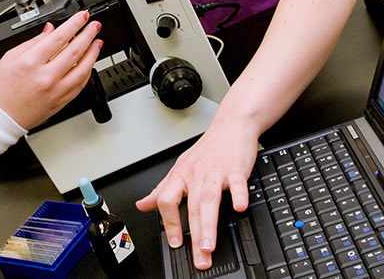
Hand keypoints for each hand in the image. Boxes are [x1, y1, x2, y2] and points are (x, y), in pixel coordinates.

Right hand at [0, 10, 101, 129]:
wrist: (2, 116)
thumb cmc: (3, 88)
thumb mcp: (10, 57)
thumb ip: (33, 41)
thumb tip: (50, 29)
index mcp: (31, 63)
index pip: (58, 38)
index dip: (73, 24)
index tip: (82, 16)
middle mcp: (45, 77)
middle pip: (74, 51)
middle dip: (88, 34)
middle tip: (95, 25)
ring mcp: (56, 90)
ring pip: (83, 68)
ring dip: (93, 53)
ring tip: (97, 42)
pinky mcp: (61, 101)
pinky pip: (81, 84)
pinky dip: (88, 71)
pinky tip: (90, 62)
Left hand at [135, 118, 259, 269]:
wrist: (231, 125)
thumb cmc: (208, 150)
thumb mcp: (180, 168)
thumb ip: (162, 189)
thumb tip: (143, 205)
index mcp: (181, 175)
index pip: (167, 200)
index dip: (169, 223)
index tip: (175, 244)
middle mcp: (196, 173)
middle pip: (191, 207)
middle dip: (194, 235)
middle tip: (198, 258)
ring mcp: (216, 170)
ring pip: (209, 199)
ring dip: (209, 224)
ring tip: (209, 245)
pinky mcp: (236, 167)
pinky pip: (236, 183)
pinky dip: (239, 195)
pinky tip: (240, 208)